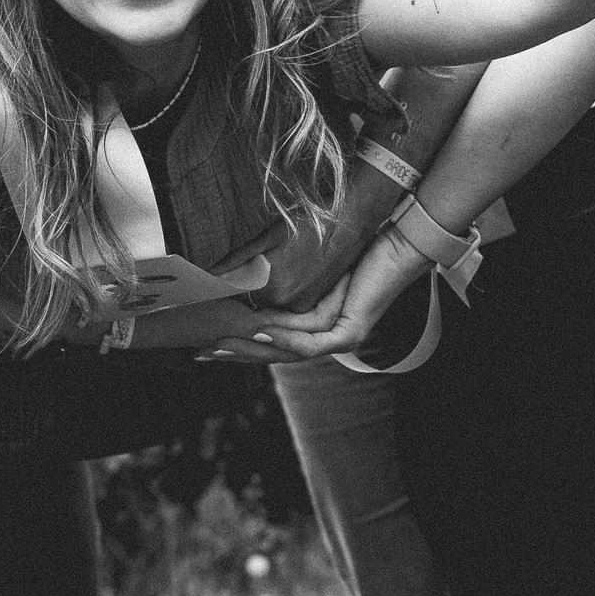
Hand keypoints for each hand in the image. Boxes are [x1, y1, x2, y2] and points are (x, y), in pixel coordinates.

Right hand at [211, 236, 413, 361]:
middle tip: (202, 352)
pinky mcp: (348, 334)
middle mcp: (320, 337)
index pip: (264, 341)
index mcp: (307, 324)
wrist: (394, 242)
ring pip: (287, 353)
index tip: (200, 340)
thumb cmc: (346, 244)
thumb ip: (262, 269)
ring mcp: (334, 340)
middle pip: (270, 353)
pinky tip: (260, 332)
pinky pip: (312, 345)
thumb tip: (221, 274)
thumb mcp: (294, 257)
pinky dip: (284, 340)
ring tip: (222, 344)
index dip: (233, 341)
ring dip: (252, 350)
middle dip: (235, 352)